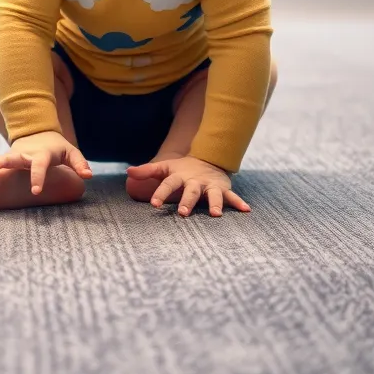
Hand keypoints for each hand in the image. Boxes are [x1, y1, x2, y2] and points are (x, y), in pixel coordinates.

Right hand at [0, 131, 91, 195]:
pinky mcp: (5, 159)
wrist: (39, 133)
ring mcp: (12, 155)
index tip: (36, 192)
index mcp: (41, 155)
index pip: (39, 167)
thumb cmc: (57, 148)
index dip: (38, 178)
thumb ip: (79, 163)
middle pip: (10, 158)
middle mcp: (24, 155)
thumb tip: (88, 176)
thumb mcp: (71, 153)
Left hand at [126, 156, 249, 217]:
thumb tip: (127, 171)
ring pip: (212, 195)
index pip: (168, 184)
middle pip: (190, 191)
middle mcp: (195, 181)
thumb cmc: (181, 169)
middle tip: (182, 213)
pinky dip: (239, 203)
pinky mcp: (222, 189)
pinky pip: (232, 197)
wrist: (207, 159)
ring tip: (215, 214)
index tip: (154, 204)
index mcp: (179, 176)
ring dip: (214, 203)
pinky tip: (247, 210)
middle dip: (187, 201)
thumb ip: (147, 171)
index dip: (161, 193)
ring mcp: (210, 185)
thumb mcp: (164, 168)